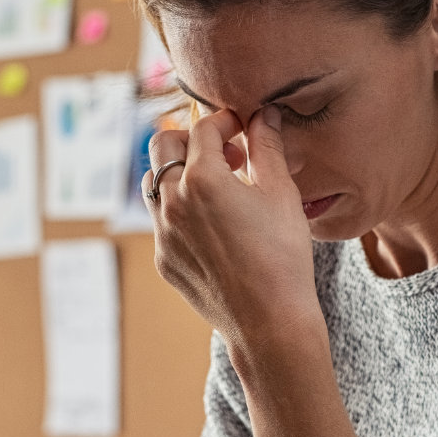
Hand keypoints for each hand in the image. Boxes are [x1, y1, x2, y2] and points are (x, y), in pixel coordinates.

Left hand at [146, 106, 321, 350]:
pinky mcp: (163, 259)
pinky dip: (180, 209)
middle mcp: (173, 201)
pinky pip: (161, 221)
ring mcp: (162, 233)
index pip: (203, 128)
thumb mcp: (281, 193)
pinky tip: (214, 225)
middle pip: (162, 145)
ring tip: (215, 186)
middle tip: (225, 153)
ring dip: (178, 173)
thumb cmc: (282, 256)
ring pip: (154, 183)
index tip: (242, 129)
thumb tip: (264, 114)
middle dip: (191, 139)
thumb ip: (268, 147)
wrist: (269, 322)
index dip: (225, 121)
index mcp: (202, 178)